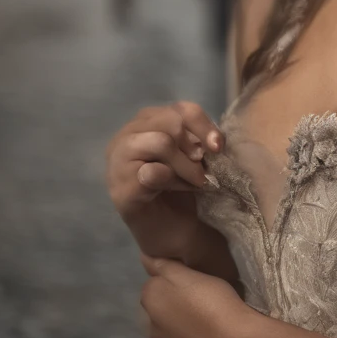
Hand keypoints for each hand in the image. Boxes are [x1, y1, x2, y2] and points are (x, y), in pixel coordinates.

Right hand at [106, 100, 222, 217]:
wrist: (171, 228)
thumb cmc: (180, 185)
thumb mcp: (192, 154)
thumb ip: (196, 138)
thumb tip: (212, 140)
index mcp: (145, 122)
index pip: (179, 110)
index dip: (204, 125)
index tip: (218, 147)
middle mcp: (126, 135)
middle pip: (171, 123)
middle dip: (194, 147)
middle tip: (203, 168)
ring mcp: (118, 161)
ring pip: (161, 143)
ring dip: (187, 165)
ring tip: (196, 181)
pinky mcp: (121, 187)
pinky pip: (153, 172)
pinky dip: (174, 181)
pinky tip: (178, 189)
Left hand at [140, 254, 265, 337]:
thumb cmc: (214, 303)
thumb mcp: (192, 275)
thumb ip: (166, 266)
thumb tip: (144, 257)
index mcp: (150, 299)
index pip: (155, 280)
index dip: (175, 277)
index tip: (194, 278)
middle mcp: (150, 324)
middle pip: (160, 304)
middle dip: (174, 300)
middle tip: (201, 296)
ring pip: (169, 325)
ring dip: (181, 320)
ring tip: (206, 317)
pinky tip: (207, 335)